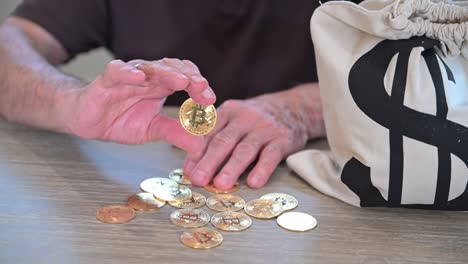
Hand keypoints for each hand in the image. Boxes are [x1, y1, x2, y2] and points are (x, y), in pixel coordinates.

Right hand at [65, 58, 215, 151]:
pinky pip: (117, 70)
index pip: (186, 78)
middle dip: (190, 77)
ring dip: (167, 73)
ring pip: (150, 67)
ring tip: (181, 81)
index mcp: (162, 86)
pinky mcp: (107, 79)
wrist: (88, 121)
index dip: (199, 86)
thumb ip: (175, 133)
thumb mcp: (153, 129)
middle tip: (202, 88)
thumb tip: (201, 145)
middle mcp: (149, 77)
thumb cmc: (120, 120)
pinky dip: (128, 72)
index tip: (210, 100)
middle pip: (173, 69)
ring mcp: (129, 76)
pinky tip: (139, 77)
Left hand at [183, 83, 324, 188]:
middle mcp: (244, 118)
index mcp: (228, 112)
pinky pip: (271, 155)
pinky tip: (253, 182)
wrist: (293, 108)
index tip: (188, 172)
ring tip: (221, 184)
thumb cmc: (255, 120)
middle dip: (209, 161)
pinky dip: (262, 169)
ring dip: (232, 167)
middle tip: (198, 179)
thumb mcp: (233, 120)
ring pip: (245, 149)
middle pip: (224, 141)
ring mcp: (264, 128)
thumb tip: (190, 167)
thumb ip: (213, 140)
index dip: (196, 153)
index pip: (209, 134)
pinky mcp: (282, 139)